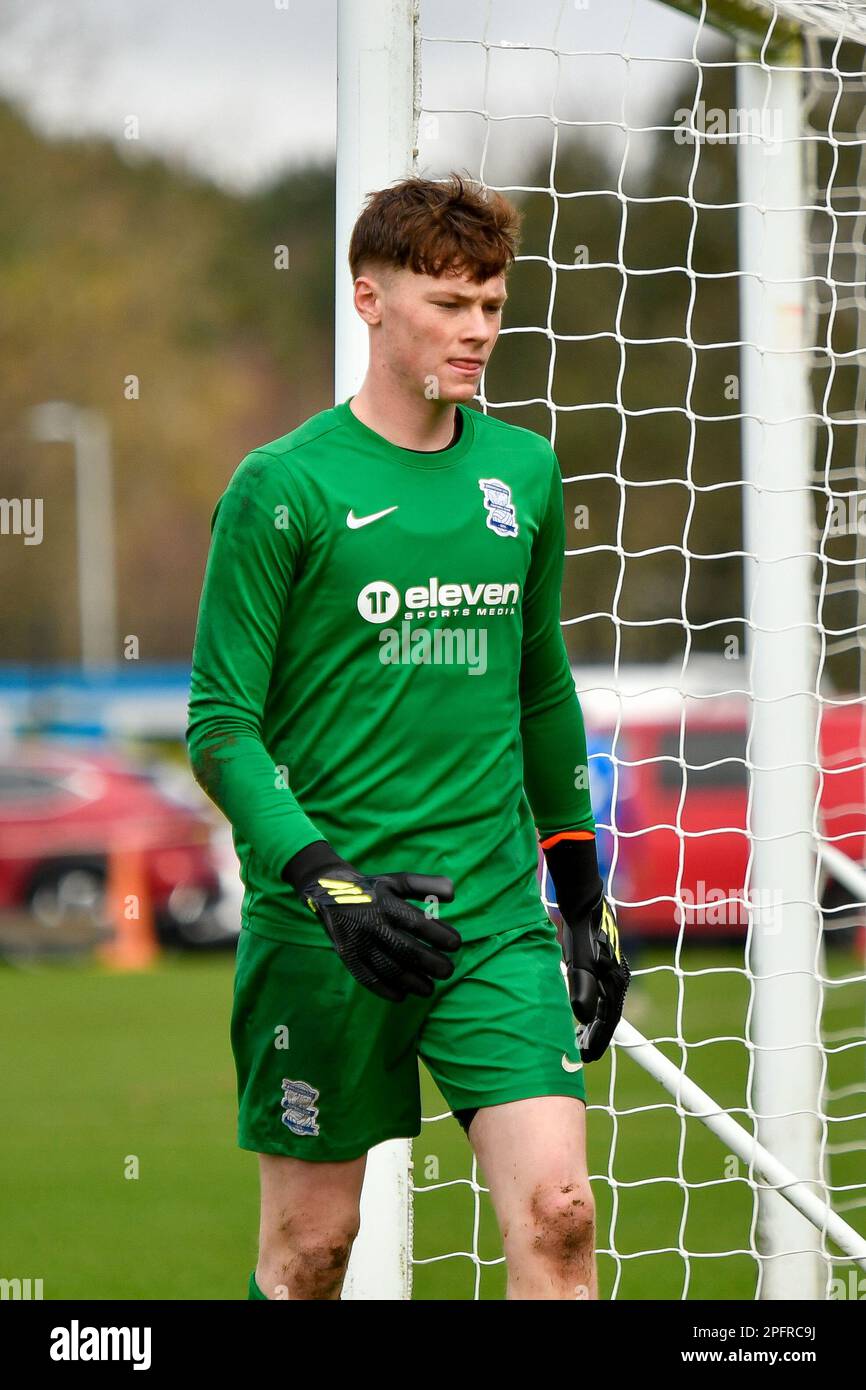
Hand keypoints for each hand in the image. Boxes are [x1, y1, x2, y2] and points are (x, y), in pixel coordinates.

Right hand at [299, 860, 460, 1002]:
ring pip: (387, 968)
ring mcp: (358, 942)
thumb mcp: (397, 881)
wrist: (328, 890)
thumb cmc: (373, 888)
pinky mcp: (347, 955)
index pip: (417, 922)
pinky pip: (366, 978)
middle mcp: (372, 924)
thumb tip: (453, 894)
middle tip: (448, 972)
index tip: (456, 944)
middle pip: (404, 949)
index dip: (438, 935)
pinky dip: (384, 990)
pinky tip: (402, 996)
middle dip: (429, 963)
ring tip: (430, 989)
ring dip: (411, 981)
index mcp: (386, 904)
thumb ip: (426, 885)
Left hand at [561, 891, 630, 1061]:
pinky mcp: (604, 965)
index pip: (609, 1021)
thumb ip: (582, 988)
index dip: (598, 1041)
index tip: (586, 1057)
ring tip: (579, 1039)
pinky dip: (592, 1008)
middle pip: (609, 1016)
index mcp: (615, 982)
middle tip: (581, 1054)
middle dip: (596, 1036)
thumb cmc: (581, 933)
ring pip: (605, 1006)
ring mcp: (613, 972)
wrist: (583, 905)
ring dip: (594, 1024)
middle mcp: (618, 980)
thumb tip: (583, 1018)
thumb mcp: (579, 961)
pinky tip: (581, 1014)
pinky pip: (601, 994)